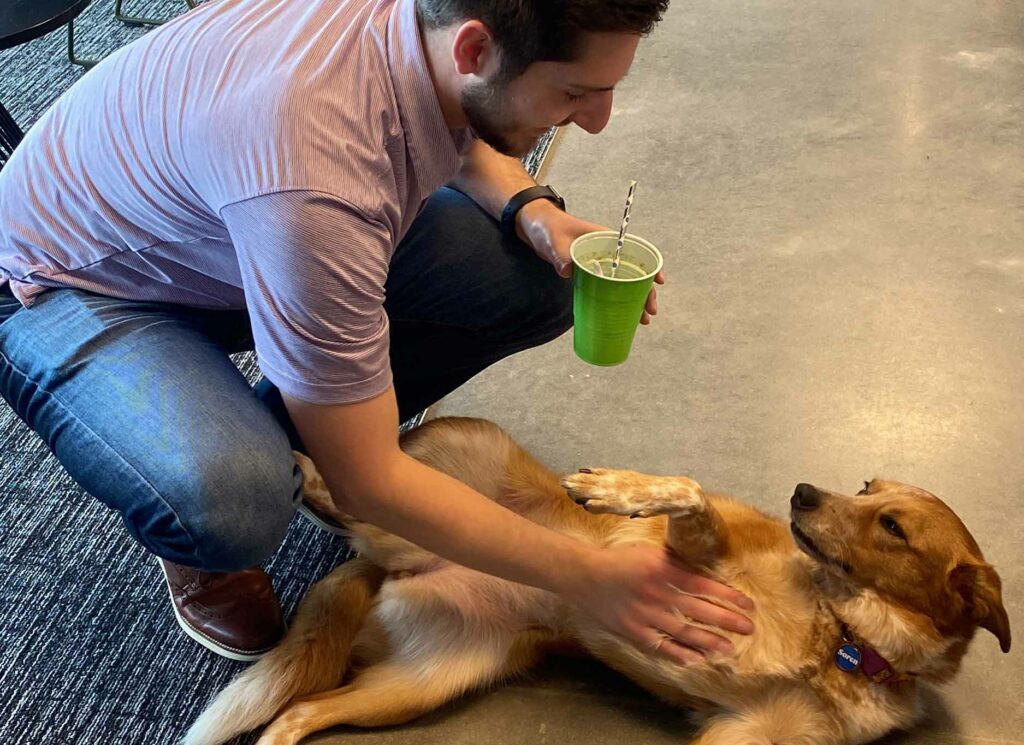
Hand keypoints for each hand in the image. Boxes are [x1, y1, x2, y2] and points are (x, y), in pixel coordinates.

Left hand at [517, 200, 664, 324]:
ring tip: (641, 320)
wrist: (535, 228)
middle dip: (645, 292)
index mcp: (606, 239)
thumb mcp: (555, 240)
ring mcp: (598, 264)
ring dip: (634, 300)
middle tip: (649, 313)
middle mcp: (606, 253)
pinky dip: (616, 301)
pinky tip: (622, 315)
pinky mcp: (589, 273)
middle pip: (633, 272)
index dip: (650, 267)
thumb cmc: (548, 227)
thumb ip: (561, 255)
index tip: (658, 281)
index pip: (636, 252)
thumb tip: (567, 272)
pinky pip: (607, 288)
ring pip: (622, 283)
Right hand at [564, 545, 754, 665]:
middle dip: (727, 621)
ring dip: (709, 641)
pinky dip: (680, 654)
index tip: (748, 606)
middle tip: (748, 629)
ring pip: (684, 632)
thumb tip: (705, 576)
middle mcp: (658, 594)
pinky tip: (697, 659)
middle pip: (700, 611)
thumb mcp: (650, 553)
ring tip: (729, 648)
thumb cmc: (619, 561)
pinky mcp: (634, 631)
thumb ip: (677, 564)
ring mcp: (646, 615)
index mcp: (664, 570)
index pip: (705, 585)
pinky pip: (661, 646)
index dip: (729, 596)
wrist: (584, 575)